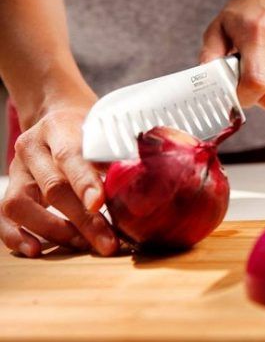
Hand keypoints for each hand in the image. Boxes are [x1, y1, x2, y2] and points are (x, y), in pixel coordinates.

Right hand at [0, 102, 118, 256]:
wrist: (57, 115)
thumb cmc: (89, 129)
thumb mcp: (105, 130)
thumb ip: (120, 151)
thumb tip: (149, 169)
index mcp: (60, 129)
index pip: (70, 156)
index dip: (84, 182)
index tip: (99, 203)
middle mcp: (33, 148)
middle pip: (53, 187)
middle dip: (83, 220)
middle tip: (108, 242)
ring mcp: (18, 169)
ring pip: (22, 204)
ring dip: (54, 230)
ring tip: (83, 244)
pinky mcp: (10, 188)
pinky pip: (4, 216)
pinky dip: (16, 236)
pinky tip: (37, 250)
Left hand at [200, 0, 264, 108]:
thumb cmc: (246, 10)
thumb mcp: (219, 26)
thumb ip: (210, 55)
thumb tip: (204, 81)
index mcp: (257, 34)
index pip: (256, 83)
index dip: (243, 97)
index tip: (234, 93)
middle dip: (256, 97)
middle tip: (244, 80)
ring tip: (261, 64)